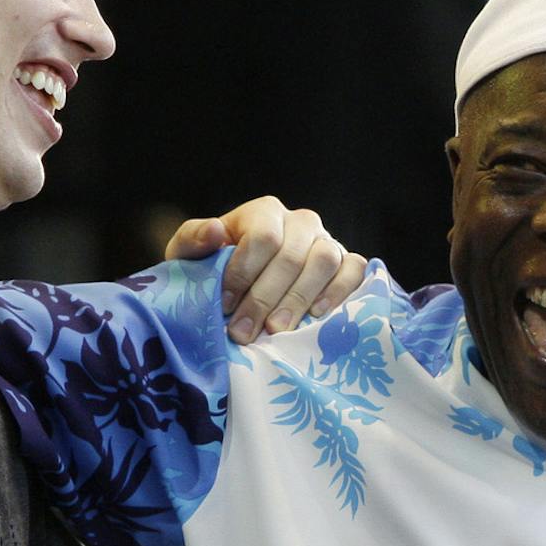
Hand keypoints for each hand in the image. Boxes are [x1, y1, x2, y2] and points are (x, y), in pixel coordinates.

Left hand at [162, 195, 367, 344]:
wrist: (245, 290)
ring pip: (324, 262)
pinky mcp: (348, 264)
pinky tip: (317, 315)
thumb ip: (193, 240)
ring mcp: (328, 242)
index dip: (243, 274)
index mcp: (265, 212)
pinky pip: (355, 271)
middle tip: (244, 333)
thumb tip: (216, 232)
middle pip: (291, 256)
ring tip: (276, 331)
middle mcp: (301, 222)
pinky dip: (339, 292)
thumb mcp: (191, 255)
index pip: (262, 237)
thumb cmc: (216, 271)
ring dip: (298, 300)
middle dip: (264, 298)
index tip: (225, 306)